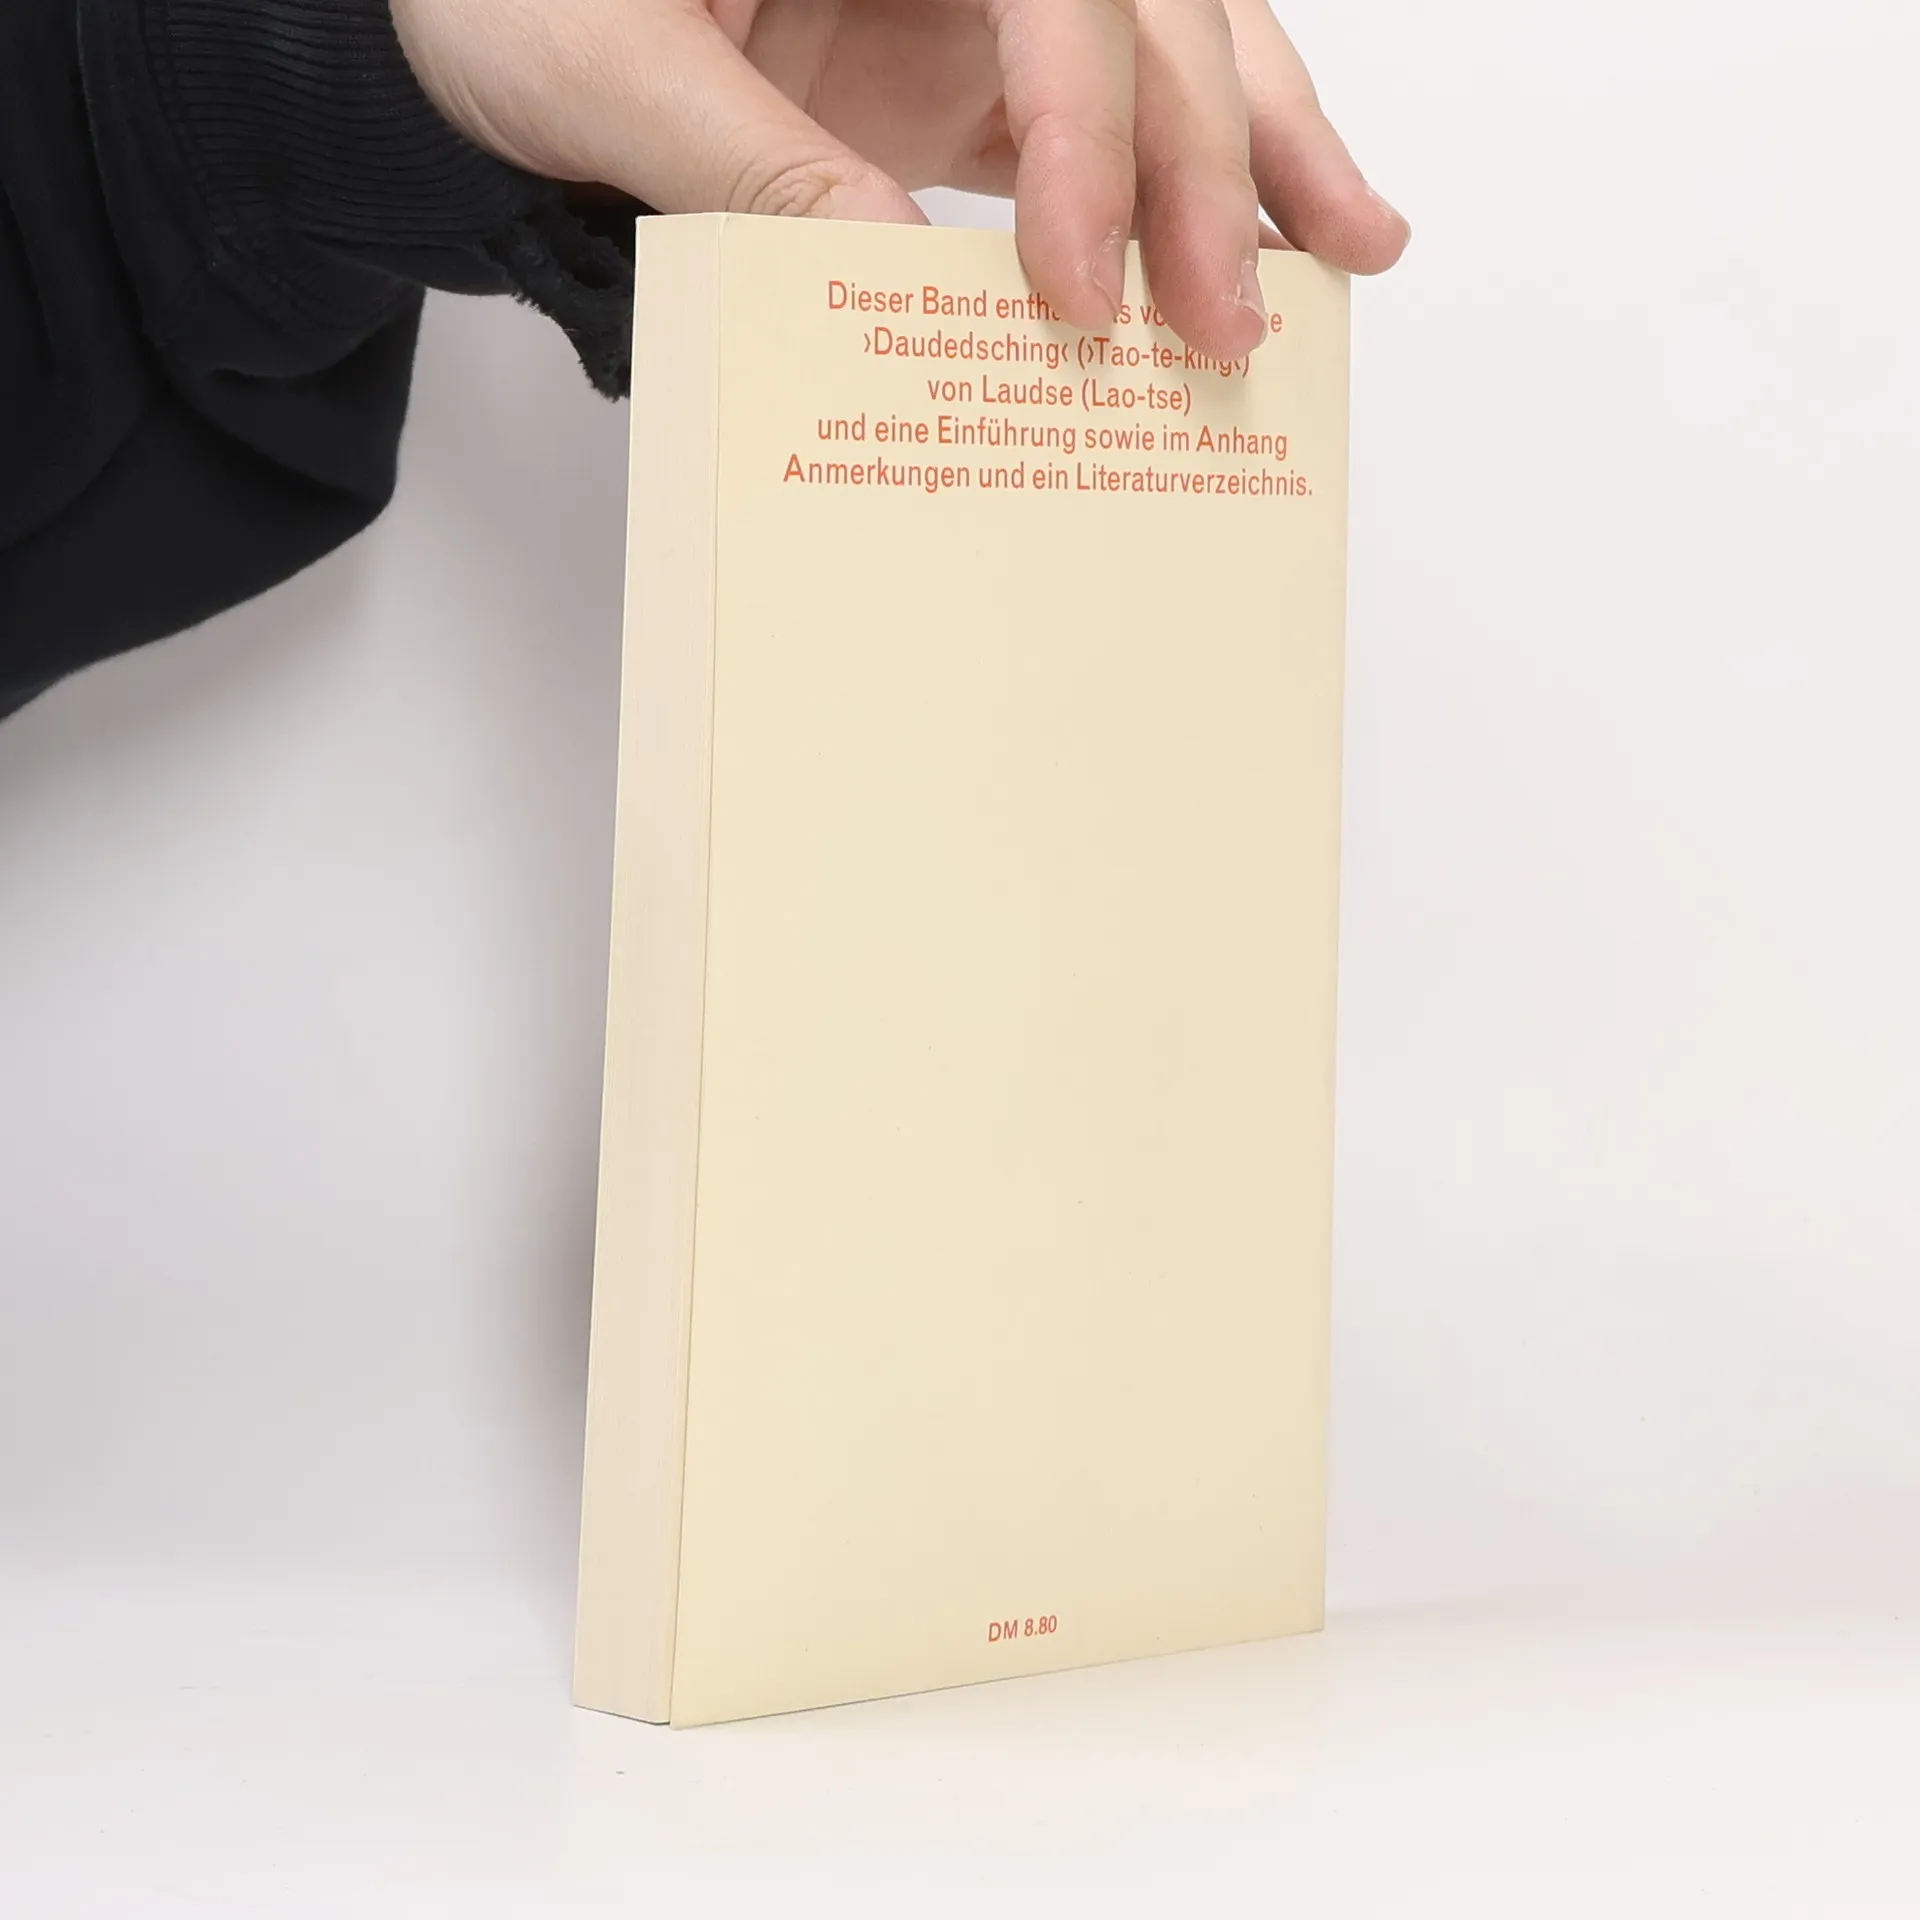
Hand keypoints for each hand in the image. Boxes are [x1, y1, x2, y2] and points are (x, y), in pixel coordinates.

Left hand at [391, 0, 1408, 359]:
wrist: (466, 6)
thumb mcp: (599, 62)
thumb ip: (748, 164)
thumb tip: (900, 285)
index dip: (1087, 130)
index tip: (1072, 286)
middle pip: (1145, 8)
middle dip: (1208, 162)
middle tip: (1234, 314)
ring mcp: (970, 0)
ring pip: (1164, 44)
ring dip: (1261, 149)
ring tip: (1352, 247)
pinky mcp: (958, 77)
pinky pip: (1094, 125)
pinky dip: (1174, 189)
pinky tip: (1250, 244)